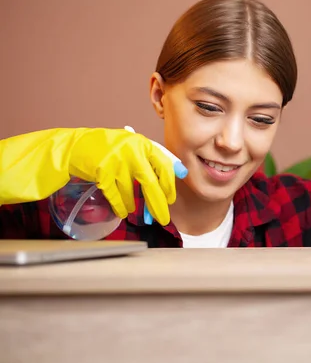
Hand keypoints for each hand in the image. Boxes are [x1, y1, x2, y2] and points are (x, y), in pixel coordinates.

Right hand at [0, 127, 186, 225]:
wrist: (77, 145)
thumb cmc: (111, 148)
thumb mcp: (136, 147)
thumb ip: (156, 158)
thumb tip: (181, 172)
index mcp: (143, 144)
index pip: (164, 166)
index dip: (169, 185)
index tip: (170, 199)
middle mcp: (132, 152)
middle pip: (151, 184)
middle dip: (157, 205)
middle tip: (162, 219)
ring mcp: (116, 162)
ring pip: (131, 192)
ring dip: (134, 205)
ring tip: (135, 211)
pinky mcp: (102, 172)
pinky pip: (116, 196)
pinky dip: (120, 206)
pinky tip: (123, 212)